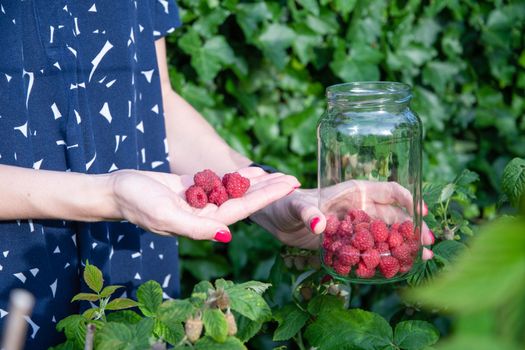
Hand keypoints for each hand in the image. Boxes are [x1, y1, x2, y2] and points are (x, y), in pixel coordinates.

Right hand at [110, 167, 299, 241]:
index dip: (267, 196)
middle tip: (294, 178)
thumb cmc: (138, 203)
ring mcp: (199, 202)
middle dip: (269, 189)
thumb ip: (196, 227)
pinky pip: (219, 182)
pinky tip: (250, 171)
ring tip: (278, 173)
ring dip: (256, 182)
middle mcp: (205, 214)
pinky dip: (234, 176)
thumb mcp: (165, 215)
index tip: (289, 185)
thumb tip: (226, 235)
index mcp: (203, 222)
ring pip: (234, 191)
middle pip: (244, 200)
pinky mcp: (191, 189)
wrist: (117, 190)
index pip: (243, 209)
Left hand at [251, 180, 433, 258]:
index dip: (409, 199)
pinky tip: (395, 268)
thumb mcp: (297, 206)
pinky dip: (382, 258)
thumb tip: (319, 225)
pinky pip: (369, 251)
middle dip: (413, 228)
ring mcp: (355, 227)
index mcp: (354, 191)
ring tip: (421, 259)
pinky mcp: (347, 244)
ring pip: (385, 235)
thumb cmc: (286, 203)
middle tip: (428, 244)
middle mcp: (359, 208)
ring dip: (403, 245)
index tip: (422, 212)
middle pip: (394, 216)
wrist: (276, 219)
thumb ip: (308, 213)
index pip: (389, 191)